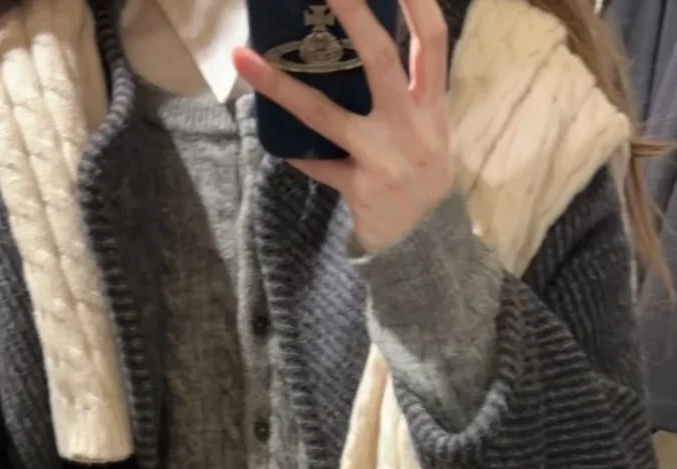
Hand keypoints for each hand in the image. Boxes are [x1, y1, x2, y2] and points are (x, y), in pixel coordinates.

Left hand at [233, 0, 452, 253]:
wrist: (421, 237)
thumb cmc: (420, 168)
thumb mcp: (429, 127)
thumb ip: (411, 88)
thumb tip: (367, 33)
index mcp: (432, 105)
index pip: (432, 42)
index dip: (417, 3)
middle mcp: (412, 127)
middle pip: (382, 60)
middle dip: (355, 14)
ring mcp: (384, 158)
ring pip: (325, 115)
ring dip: (281, 86)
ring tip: (243, 57)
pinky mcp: (360, 187)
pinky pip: (318, 164)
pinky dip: (299, 155)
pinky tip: (280, 147)